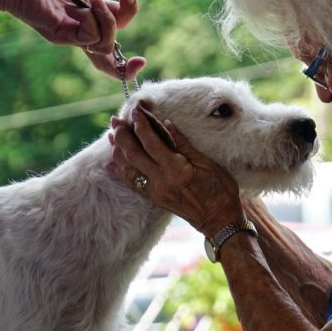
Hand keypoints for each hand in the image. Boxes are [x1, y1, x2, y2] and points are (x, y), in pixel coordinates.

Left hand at [0, 0, 144, 79]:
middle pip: (113, 45)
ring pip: (106, 44)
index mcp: (84, 6)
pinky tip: (83, 5)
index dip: (129, 11)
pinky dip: (94, 22)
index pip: (114, 21)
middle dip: (128, 17)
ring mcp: (70, 32)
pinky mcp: (61, 33)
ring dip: (110, 20)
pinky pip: (90, 37)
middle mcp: (78, 23)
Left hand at [109, 103, 242, 234]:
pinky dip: (120, 172)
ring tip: (112, 136)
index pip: (151, 143)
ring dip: (117, 151)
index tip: (136, 111)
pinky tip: (112, 163)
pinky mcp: (154, 199)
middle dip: (123, 135)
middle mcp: (161, 181)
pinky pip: (132, 184)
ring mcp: (155, 192)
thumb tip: (167, 125)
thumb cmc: (219, 190)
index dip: (142, 125)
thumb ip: (183, 145)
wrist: (219, 219)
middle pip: (133, 155)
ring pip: (128, 169)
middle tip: (116, 121)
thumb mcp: (206, 163)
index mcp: (176, 170)